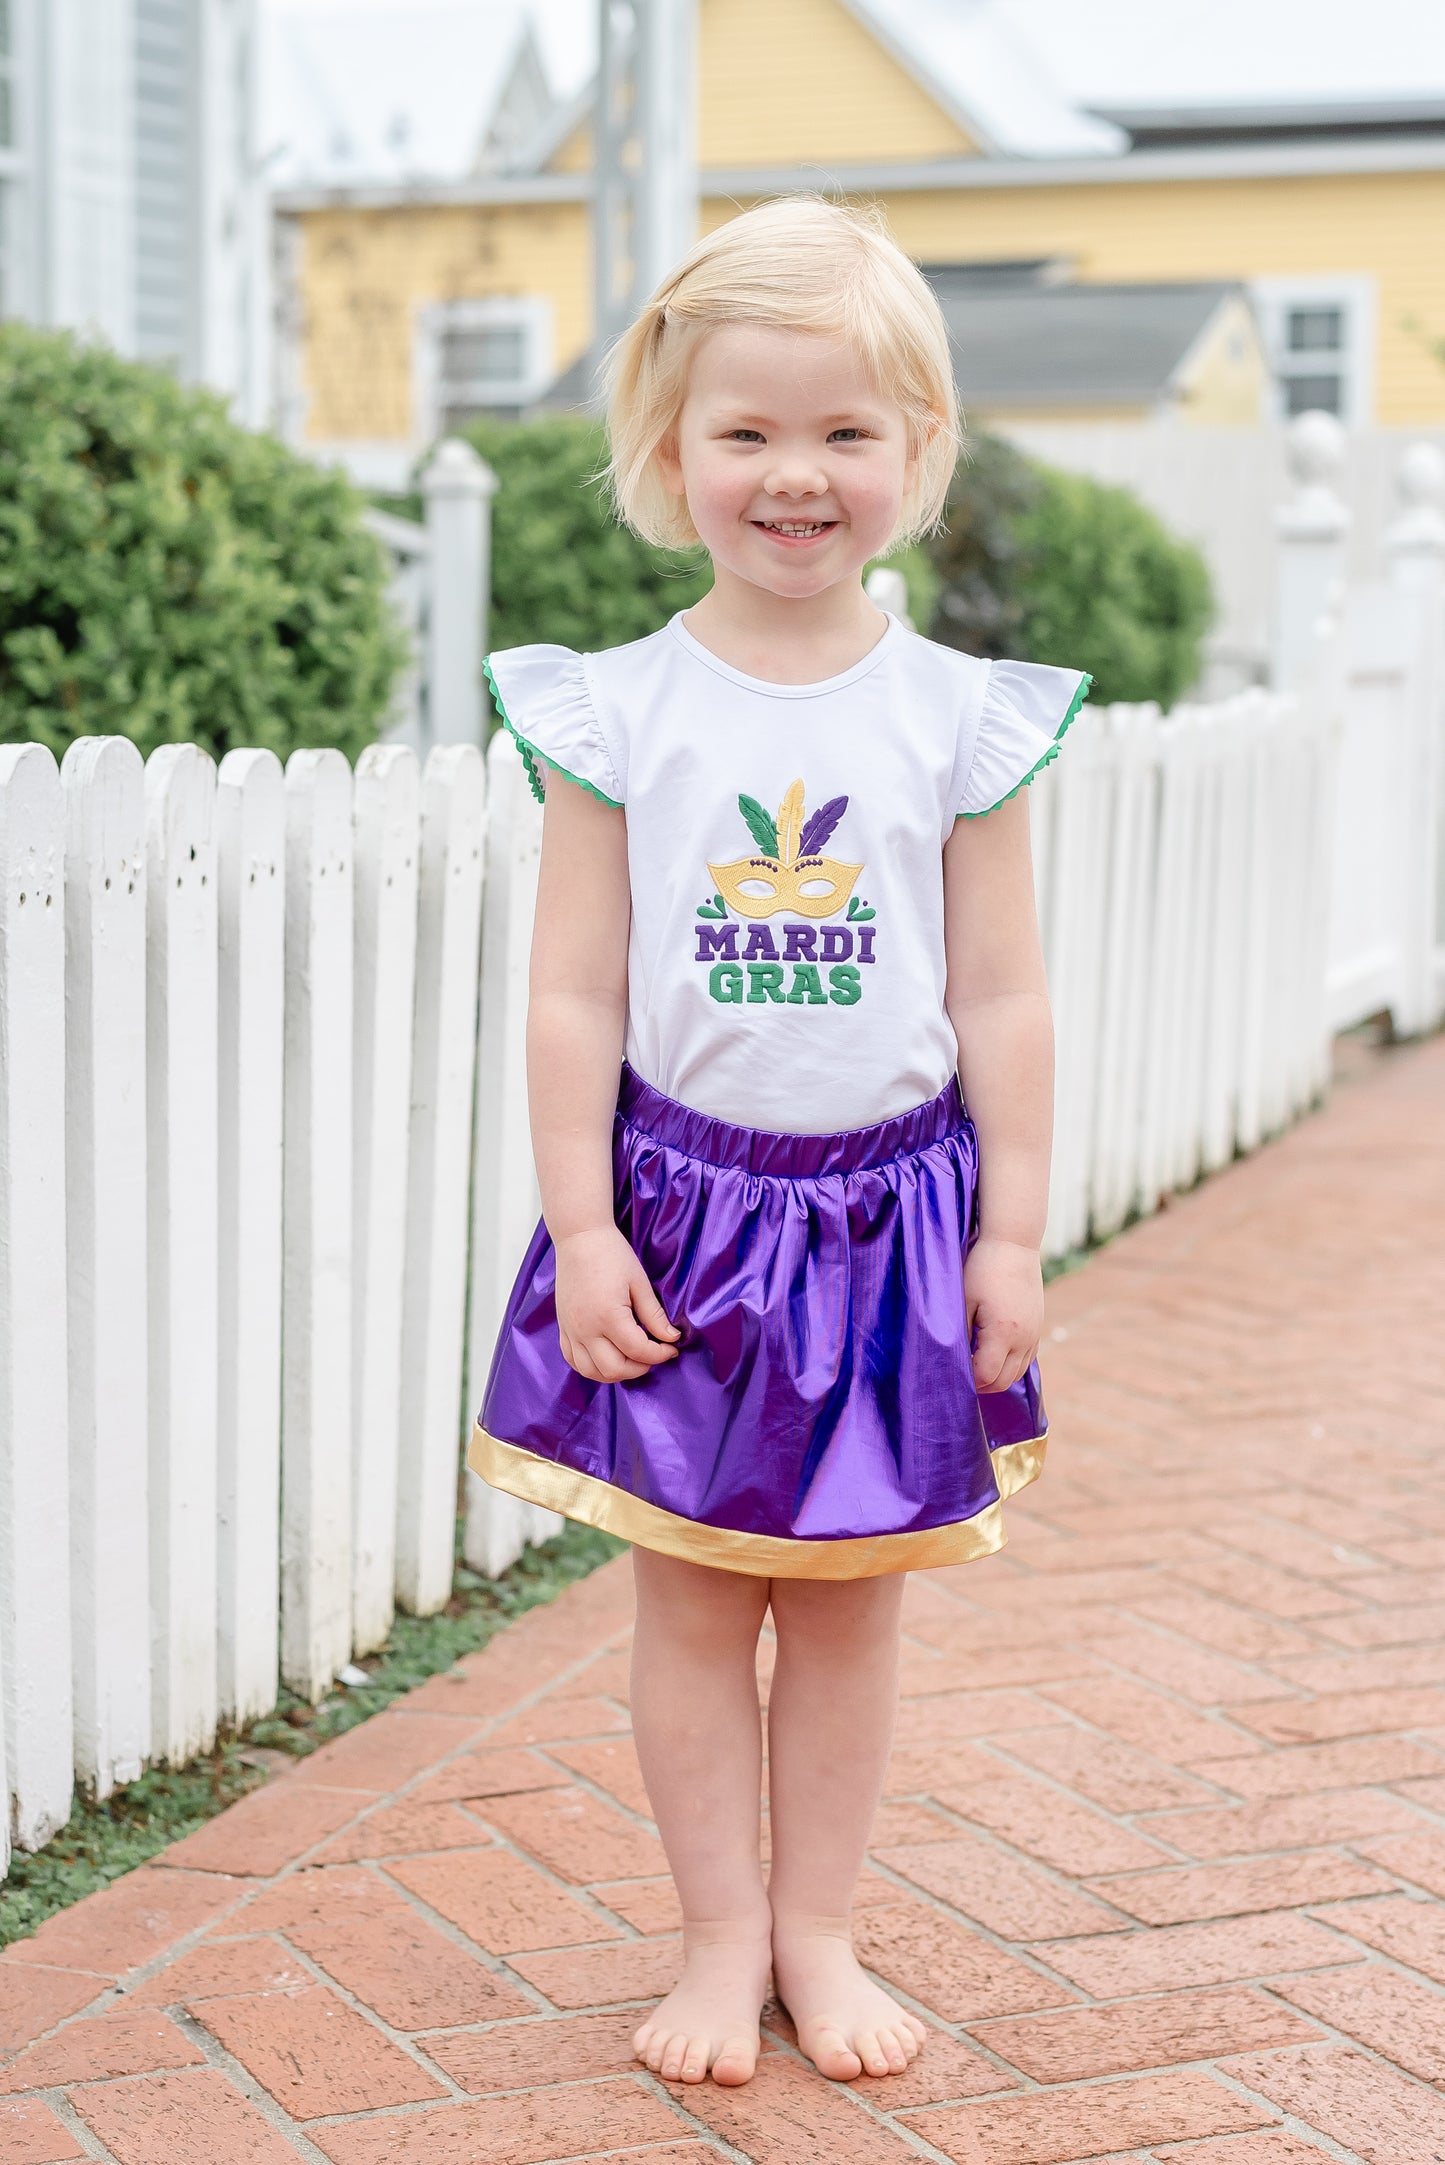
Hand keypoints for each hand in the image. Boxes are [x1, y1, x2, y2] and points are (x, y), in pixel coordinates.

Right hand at [554, 1225, 680, 1382]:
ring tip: (632, 1359)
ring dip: (615, 1372)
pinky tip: (606, 1358)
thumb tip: (671, 1338)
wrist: (579, 1238)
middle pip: (614, 1369)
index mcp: (608, 1316)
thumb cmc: (612, 1254)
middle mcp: (586, 1328)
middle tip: (653, 1355)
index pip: (638, 1350)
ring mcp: (571, 1330)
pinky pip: (573, 1360)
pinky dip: (591, 1367)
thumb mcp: (639, 1282)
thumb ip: (654, 1315)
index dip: (660, 1354)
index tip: (672, 1348)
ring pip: (591, 1371)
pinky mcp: (563, 1328)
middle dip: (639, 1368)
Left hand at [965, 1235, 1042, 1392]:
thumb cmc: (983, 1268)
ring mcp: (1033, 1334)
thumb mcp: (963, 1300)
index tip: (951, 1373)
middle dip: (981, 1384)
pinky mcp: (1037, 1327)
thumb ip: (960, 1334)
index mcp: (1003, 1332)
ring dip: (996, 1376)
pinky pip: (1026, 1359)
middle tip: (960, 1375)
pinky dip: (1010, 1365)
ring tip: (974, 1367)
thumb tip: (954, 1360)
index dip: (967, 1381)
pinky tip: (992, 1355)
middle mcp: (1023, 1338)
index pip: (986, 1375)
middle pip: (1003, 1381)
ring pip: (1017, 1373)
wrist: (1014, 1244)